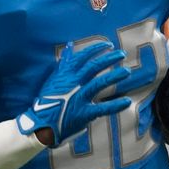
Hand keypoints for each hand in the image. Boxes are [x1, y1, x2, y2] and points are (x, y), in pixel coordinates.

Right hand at [17, 41, 131, 146]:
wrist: (41, 123)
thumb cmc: (47, 100)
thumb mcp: (54, 78)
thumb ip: (64, 62)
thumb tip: (71, 45)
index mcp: (65, 74)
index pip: (83, 56)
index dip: (96, 49)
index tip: (109, 45)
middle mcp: (73, 83)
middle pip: (94, 66)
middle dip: (109, 58)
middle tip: (121, 54)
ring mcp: (79, 98)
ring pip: (100, 83)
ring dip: (114, 76)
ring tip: (127, 71)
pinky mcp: (83, 113)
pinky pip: (103, 108)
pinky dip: (116, 105)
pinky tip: (127, 101)